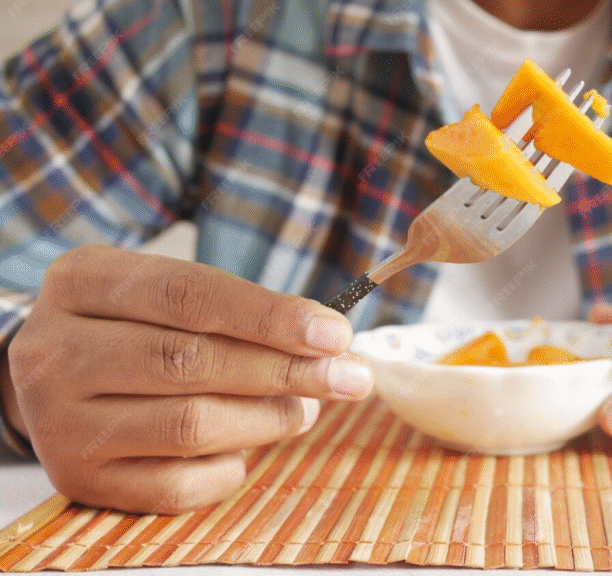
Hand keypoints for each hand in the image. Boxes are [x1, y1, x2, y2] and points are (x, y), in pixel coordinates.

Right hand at [0, 246, 372, 512]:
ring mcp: (58, 420)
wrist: (54, 377)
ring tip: (304, 409)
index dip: (271, 316)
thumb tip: (331, 347)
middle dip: (284, 371)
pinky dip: (228, 469)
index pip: (190, 294)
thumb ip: (239, 311)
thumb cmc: (136, 326)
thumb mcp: (167, 294)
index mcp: (82, 282)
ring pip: (189, 425)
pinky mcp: (77, 478)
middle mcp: (54, 349)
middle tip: (348, 378)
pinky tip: (247, 451)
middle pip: (191, 360)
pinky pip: (174, 485)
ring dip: (266, 420)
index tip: (336, 334)